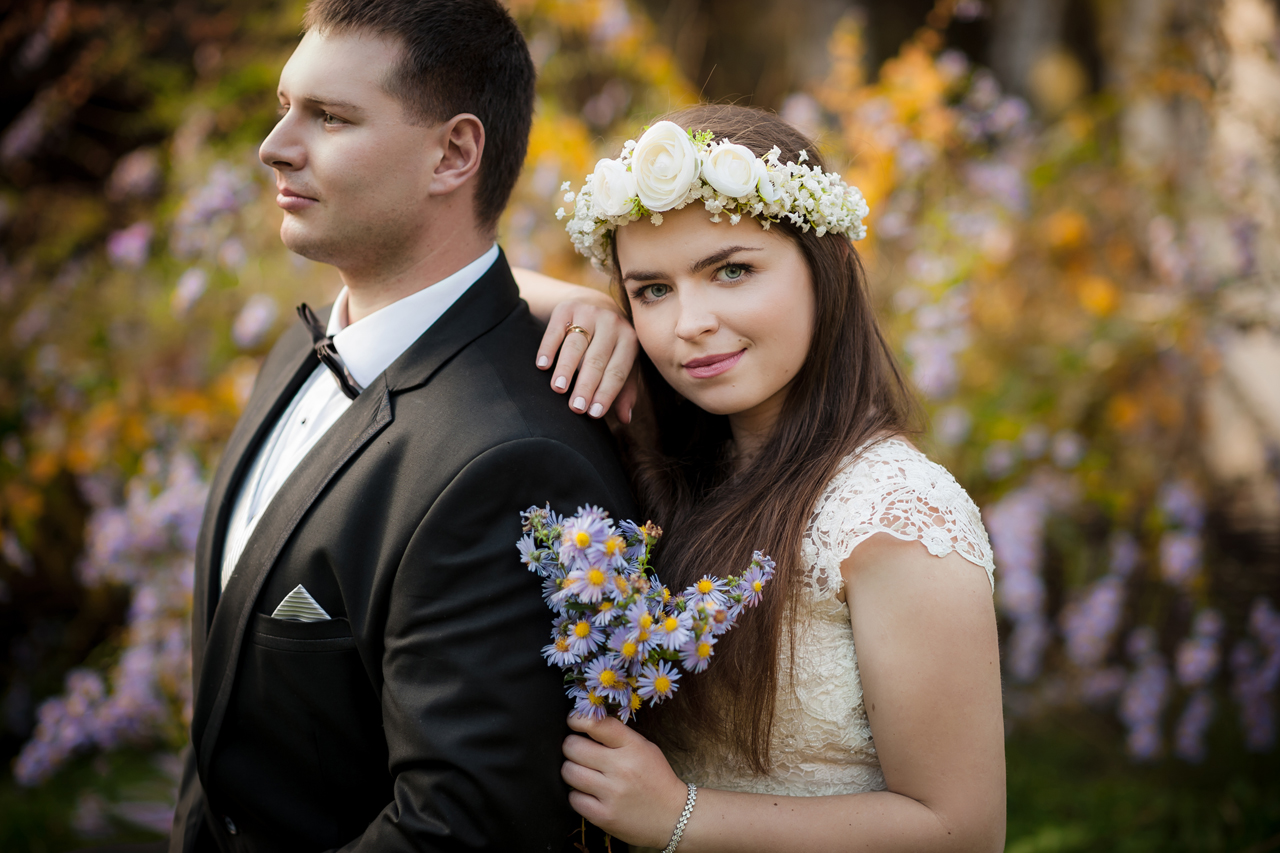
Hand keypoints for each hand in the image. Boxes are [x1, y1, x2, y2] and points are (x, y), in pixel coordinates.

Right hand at [536, 300, 638, 422]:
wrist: (594, 304)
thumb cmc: (609, 345)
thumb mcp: (622, 363)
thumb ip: (624, 390)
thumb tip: (625, 419)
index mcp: (629, 340)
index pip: (617, 371)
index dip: (606, 393)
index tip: (593, 414)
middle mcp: (612, 323)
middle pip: (597, 359)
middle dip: (586, 385)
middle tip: (576, 407)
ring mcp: (589, 313)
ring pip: (576, 344)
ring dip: (566, 368)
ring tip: (558, 388)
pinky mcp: (567, 308)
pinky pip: (555, 330)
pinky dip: (548, 348)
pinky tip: (542, 365)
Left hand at [561, 714, 688, 847]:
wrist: (674, 817)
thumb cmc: (656, 778)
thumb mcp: (644, 748)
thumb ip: (617, 736)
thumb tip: (585, 724)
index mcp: (633, 746)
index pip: (596, 724)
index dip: (577, 719)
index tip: (573, 722)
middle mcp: (622, 768)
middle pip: (573, 747)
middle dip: (571, 747)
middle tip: (577, 751)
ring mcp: (612, 793)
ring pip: (569, 772)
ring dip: (571, 770)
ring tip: (581, 772)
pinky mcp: (604, 816)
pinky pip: (573, 799)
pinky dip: (577, 795)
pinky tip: (588, 794)